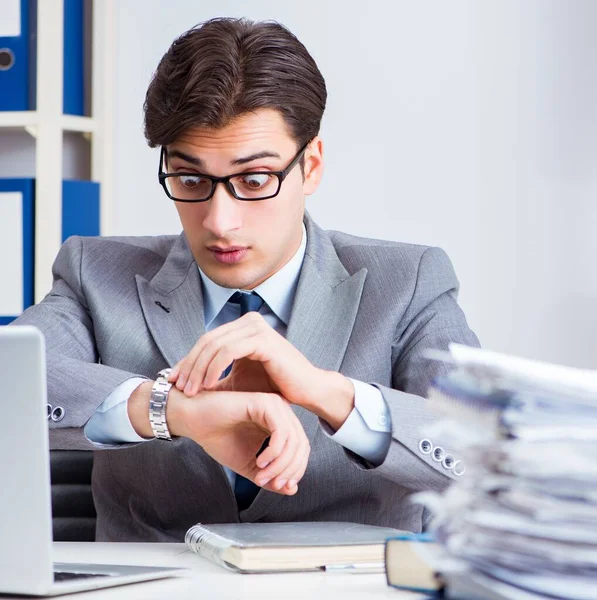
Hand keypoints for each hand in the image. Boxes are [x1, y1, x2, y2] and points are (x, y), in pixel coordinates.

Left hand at [168, 312, 351, 419]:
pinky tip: (208, 385)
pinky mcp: (263, 339)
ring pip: (214, 346)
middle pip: (207, 341)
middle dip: (189, 365)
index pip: (207, 340)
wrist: (307, 391)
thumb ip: (217, 372)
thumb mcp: (240, 378)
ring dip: (198, 369)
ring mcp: (256, 328)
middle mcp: (249, 321)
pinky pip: (228, 352)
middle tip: (178, 387)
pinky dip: (214, 368)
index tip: (173, 381)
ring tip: (191, 391)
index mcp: (243, 326)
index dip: (188, 360)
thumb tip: (187, 377)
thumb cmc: (275, 386)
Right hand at [181, 390, 308, 494]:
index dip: (295, 471)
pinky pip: (281, 432)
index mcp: (281, 423)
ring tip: (261, 476)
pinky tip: (260, 461)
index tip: (280, 486)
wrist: (193, 420)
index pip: (301, 449)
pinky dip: (273, 452)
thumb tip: (291, 489)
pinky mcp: (264, 402)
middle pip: (301, 445)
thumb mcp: (249, 465)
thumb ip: (270, 476)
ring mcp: (275, 405)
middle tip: (272, 484)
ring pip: (293, 440)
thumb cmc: (218, 438)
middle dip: (289, 470)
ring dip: (280, 465)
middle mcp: (282, 411)